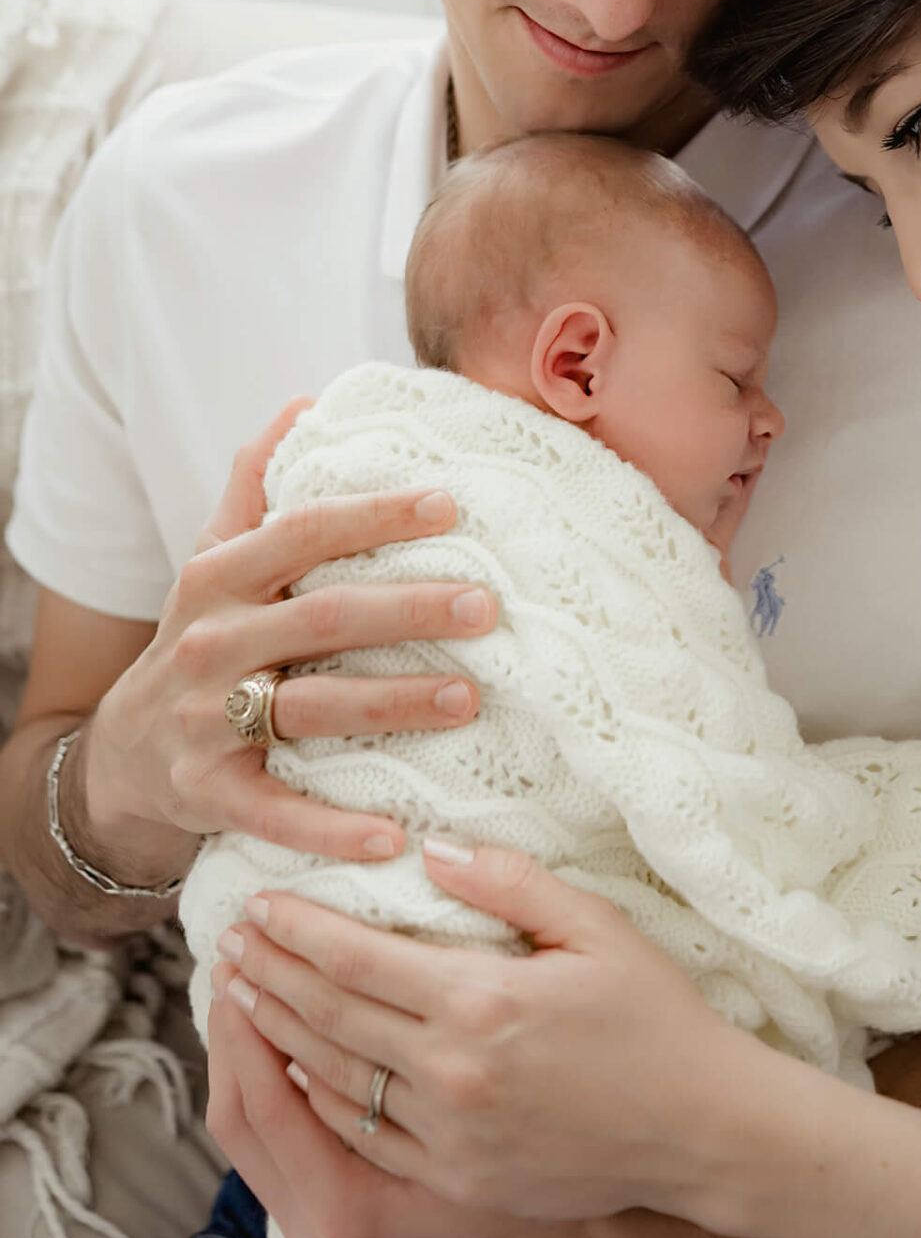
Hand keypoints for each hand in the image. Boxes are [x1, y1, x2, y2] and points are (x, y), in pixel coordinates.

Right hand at [79, 402, 498, 883]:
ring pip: (312, 709)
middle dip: (409, 609)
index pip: (301, 533)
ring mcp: (208, 722)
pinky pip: (280, 811)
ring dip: (395, 704)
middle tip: (487, 604)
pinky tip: (395, 836)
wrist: (117, 758)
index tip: (450, 504)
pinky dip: (334, 828)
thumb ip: (255, 486)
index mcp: (219, 579)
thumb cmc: (199, 643)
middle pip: (322, 619)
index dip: (374, 516)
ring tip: (470, 697)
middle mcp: (212, 645)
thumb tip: (304, 402)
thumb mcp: (212, 561)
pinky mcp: (211, 795)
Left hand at [214, 840, 772, 1223]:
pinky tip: (299, 1071)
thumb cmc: (657, 1017)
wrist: (702, 1130)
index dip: (299, 929)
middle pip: (330, 1015)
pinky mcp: (457, 1177)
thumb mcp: (595, 927)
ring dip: (280, 1033)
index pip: (357, 958)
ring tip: (245, 996)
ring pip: (335, 1078)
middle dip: (272, 974)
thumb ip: (508, 883)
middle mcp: (451, 1072)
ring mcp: (450, 1134)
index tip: (260, 903)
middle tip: (230, 942)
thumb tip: (430, 849)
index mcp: (481, 1000)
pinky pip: (366, 1135)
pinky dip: (321, 1099)